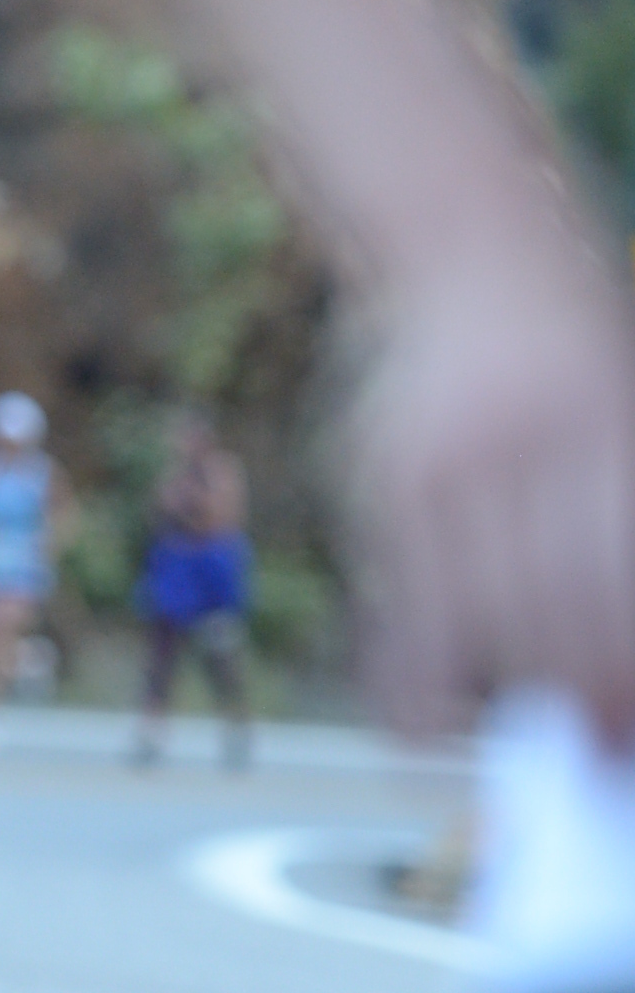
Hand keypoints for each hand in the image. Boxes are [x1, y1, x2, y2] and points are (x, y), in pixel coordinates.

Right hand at [353, 235, 634, 739]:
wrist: (468, 242)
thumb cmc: (571, 341)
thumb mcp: (627, 410)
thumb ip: (621, 520)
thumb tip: (616, 662)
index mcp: (600, 423)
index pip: (616, 581)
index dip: (623, 671)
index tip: (630, 734)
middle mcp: (517, 443)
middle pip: (555, 609)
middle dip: (584, 698)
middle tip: (602, 750)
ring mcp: (441, 461)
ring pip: (475, 617)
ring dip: (505, 698)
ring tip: (531, 739)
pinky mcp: (383, 479)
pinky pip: (399, 600)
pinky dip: (411, 674)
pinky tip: (429, 720)